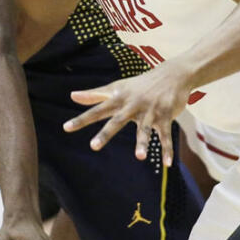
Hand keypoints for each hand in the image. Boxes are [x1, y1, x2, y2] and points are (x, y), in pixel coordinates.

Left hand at [64, 65, 193, 164]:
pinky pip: (165, 135)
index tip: (66, 128)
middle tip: (93, 146)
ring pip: (144, 129)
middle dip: (105, 134)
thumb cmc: (140, 84)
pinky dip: (167, 149)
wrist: (172, 75)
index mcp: (118, 99)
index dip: (81, 119)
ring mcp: (150, 111)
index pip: (96, 110)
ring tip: (140, 157)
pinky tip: (167, 164)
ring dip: (142, 143)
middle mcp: (132, 105)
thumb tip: (72, 96)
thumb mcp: (117, 88)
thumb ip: (94, 95)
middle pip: (117, 121)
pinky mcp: (166, 117)